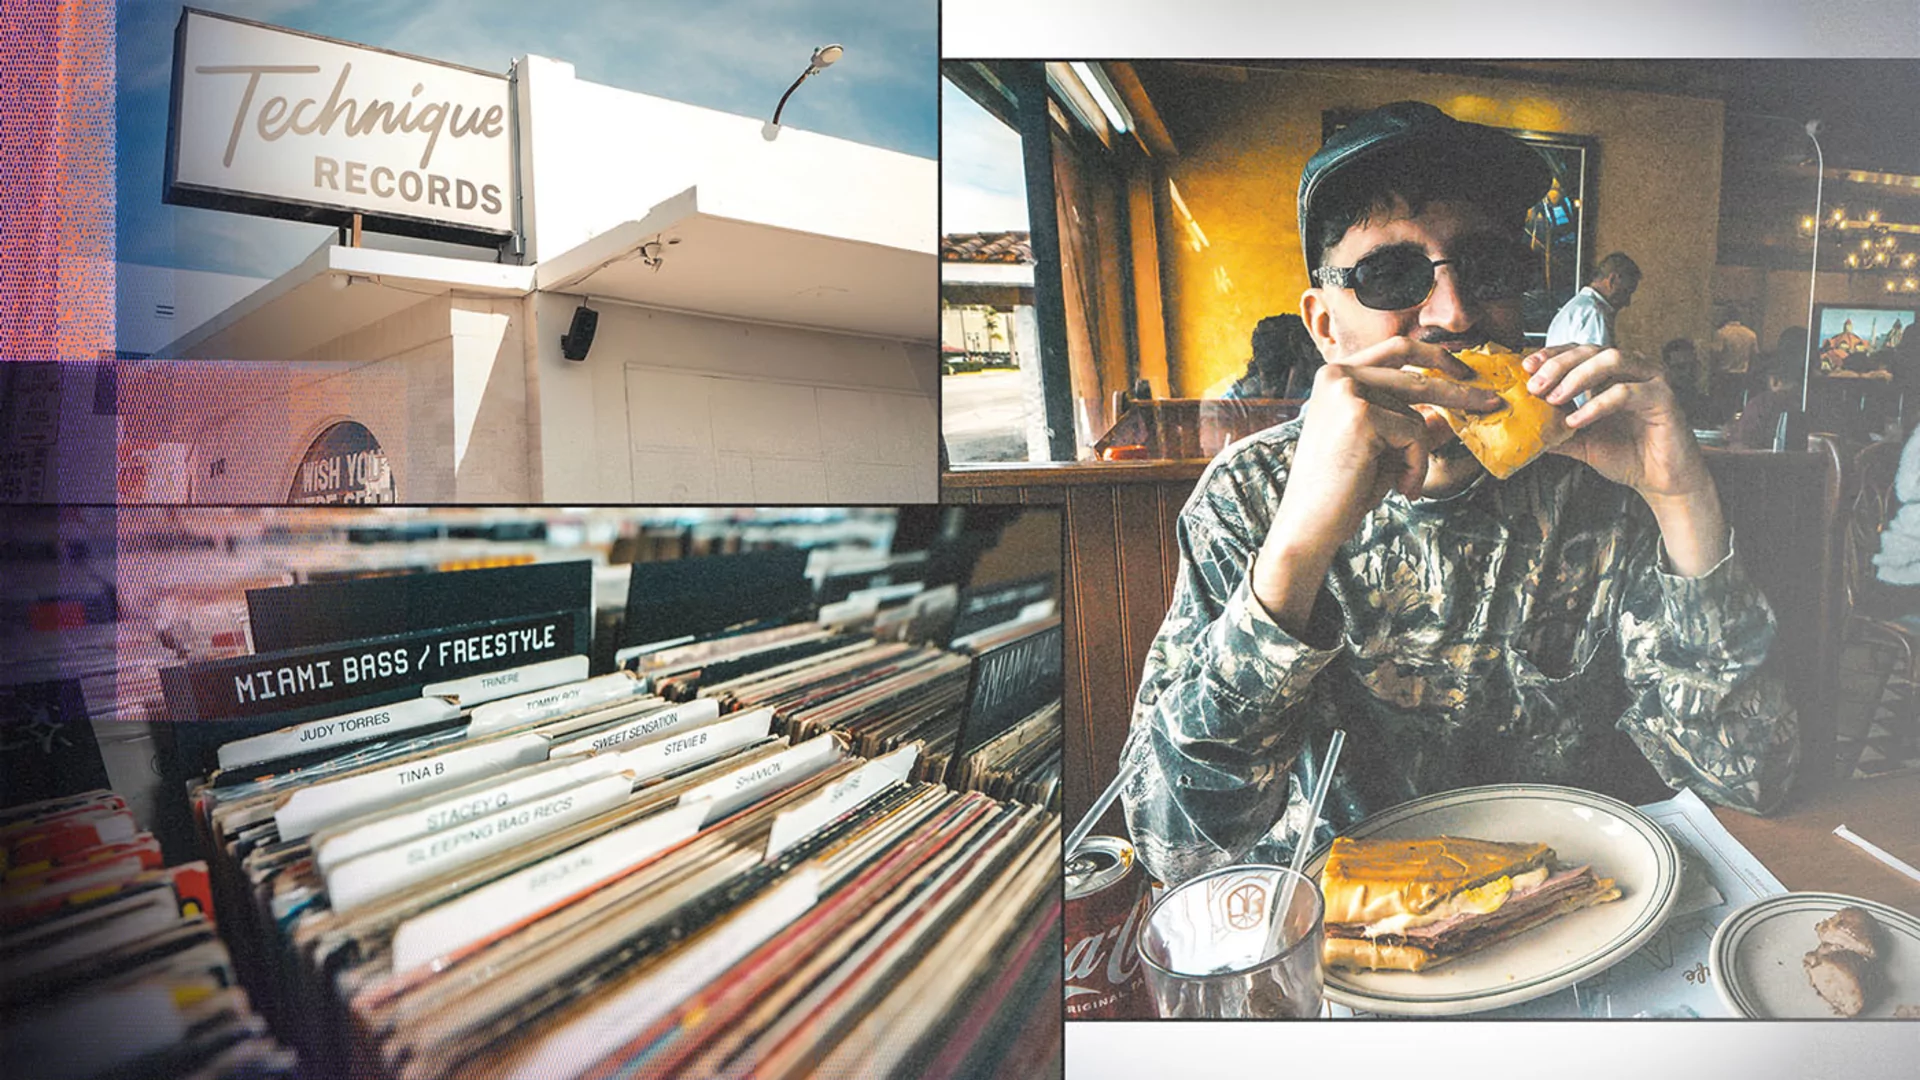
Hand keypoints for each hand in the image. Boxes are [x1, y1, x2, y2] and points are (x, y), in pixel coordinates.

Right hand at [1251, 338, 1500, 630]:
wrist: (1311, 524)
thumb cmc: (1344, 489)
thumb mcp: (1385, 449)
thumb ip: (1414, 425)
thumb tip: (1455, 412)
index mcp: (1335, 376)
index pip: (1396, 349)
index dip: (1435, 356)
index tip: (1463, 370)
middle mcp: (1337, 375)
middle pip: (1416, 374)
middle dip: (1460, 390)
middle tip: (1493, 402)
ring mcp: (1346, 391)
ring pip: (1417, 413)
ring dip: (1421, 454)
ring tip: (1404, 484)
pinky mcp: (1360, 414)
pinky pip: (1415, 433)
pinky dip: (1417, 465)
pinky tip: (1399, 487)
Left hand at [1522, 344, 1709, 499]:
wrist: (1661, 481)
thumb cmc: (1629, 456)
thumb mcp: (1582, 442)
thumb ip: (1556, 432)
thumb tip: (1525, 429)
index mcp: (1613, 374)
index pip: (1579, 351)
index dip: (1552, 355)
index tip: (1527, 367)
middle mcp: (1633, 369)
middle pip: (1592, 350)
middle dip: (1558, 365)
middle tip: (1535, 386)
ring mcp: (1651, 379)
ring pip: (1611, 360)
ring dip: (1577, 376)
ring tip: (1554, 398)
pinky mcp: (1663, 397)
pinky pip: (1626, 392)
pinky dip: (1597, 404)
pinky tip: (1576, 420)